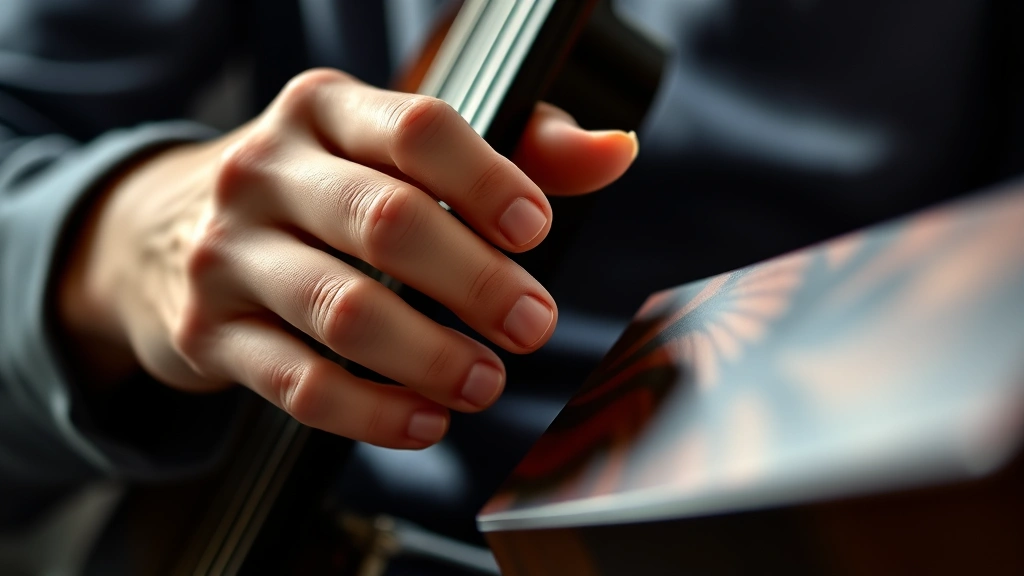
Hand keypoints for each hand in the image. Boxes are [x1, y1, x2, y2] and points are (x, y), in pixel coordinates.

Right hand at [60, 69, 636, 448]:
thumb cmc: (320, 189)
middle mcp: (264, 171)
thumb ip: (513, 146)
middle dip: (476, 283)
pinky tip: (426, 420)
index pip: (416, 128)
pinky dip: (373, 411)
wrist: (167, 234)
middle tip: (533, 324)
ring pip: (341, 310)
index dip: (487, 178)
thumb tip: (615, 152)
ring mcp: (226, 254)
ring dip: (431, 356)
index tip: (534, 230)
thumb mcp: (395, 149)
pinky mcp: (209, 334)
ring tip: (487, 381)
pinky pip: (298, 383)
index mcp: (323, 110)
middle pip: (384, 222)